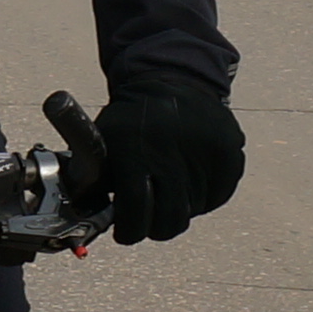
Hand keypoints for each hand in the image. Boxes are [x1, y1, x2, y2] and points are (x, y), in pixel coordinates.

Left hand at [94, 74, 243, 244]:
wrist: (171, 78)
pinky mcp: (228, 153)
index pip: (134, 214)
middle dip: (155, 227)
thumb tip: (84, 219)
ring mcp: (203, 154)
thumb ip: (93, 182)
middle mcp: (170, 153)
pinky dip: (204, 196)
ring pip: (194, 211)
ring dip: (181, 208)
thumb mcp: (103, 142)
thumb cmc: (130, 119)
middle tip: (150, 218)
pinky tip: (191, 178)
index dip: (129, 231)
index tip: (126, 233)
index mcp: (133, 153)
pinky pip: (218, 196)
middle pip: (169, 221)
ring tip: (170, 187)